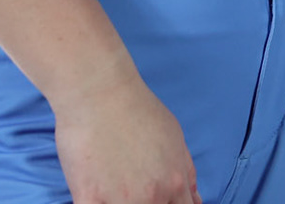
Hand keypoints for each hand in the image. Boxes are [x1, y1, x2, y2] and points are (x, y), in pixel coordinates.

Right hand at [53, 77, 200, 203]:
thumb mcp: (174, 136)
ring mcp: (121, 201)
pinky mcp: (89, 199)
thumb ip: (186, 170)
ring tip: (114, 188)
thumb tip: (194, 197)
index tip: (162, 200)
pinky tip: (92, 195)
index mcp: (175, 183)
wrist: (100, 92)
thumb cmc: (137, 109)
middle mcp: (153, 196)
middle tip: (135, 188)